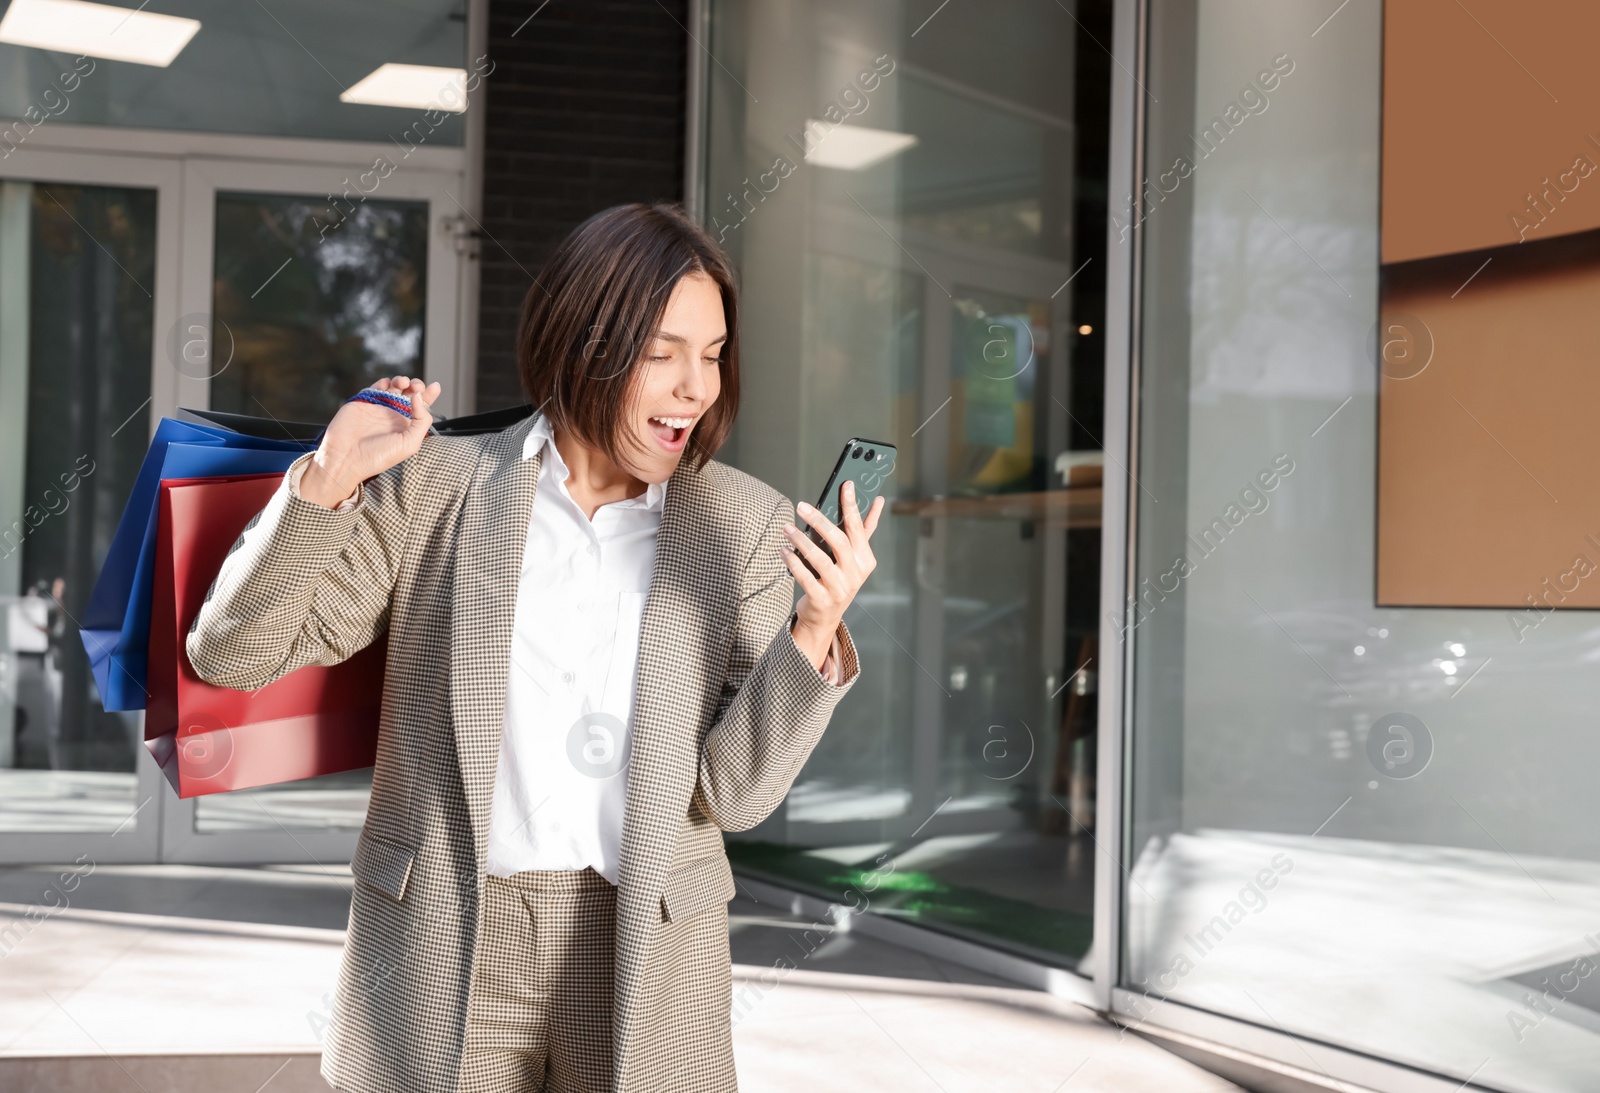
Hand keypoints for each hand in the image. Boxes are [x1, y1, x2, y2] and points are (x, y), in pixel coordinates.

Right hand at [300, 376, 440, 507]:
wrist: (346, 457)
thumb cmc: (378, 456)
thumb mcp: (410, 443)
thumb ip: (421, 420)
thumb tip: (418, 396)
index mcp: (407, 427)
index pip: (422, 408)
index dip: (429, 395)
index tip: (435, 386)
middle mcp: (394, 416)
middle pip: (410, 394)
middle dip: (416, 386)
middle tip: (416, 386)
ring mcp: (379, 408)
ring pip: (394, 388)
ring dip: (402, 381)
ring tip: (403, 383)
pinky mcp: (364, 402)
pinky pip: (376, 388)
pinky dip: (384, 382)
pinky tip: (387, 384)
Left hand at [780, 480, 884, 670]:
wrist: (825, 617)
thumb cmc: (839, 579)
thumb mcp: (854, 557)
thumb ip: (864, 530)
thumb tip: (879, 502)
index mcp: (866, 560)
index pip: (858, 527)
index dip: (852, 505)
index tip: (846, 484)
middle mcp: (855, 574)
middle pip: (838, 541)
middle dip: (819, 521)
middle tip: (802, 506)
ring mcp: (839, 589)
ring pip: (819, 559)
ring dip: (801, 541)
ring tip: (787, 528)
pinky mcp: (822, 599)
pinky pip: (804, 577)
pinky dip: (792, 561)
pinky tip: (783, 549)